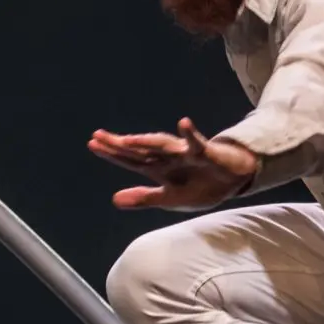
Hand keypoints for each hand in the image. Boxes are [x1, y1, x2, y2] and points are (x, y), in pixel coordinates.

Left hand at [88, 117, 258, 209]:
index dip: (112, 153)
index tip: (92, 144)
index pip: (130, 160)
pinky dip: (190, 134)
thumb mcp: (168, 198)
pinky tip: (183, 123)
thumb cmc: (200, 185)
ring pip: (162, 145)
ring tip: (127, 140)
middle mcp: (167, 157)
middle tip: (98, 135)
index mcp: (158, 168)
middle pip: (140, 150)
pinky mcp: (205, 152)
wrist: (232, 180)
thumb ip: (143, 198)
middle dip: (120, 144)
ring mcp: (185, 153)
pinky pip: (197, 143)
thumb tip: (114, 199)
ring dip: (146, 142)